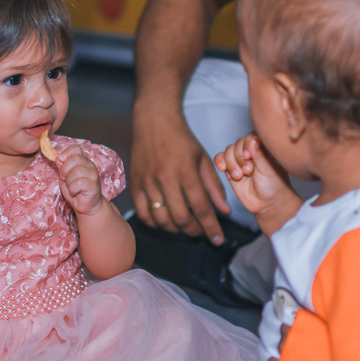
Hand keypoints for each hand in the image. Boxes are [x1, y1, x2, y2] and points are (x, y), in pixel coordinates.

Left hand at [55, 143, 105, 216]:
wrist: (87, 205)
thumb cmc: (76, 190)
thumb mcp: (65, 177)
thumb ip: (62, 167)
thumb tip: (58, 158)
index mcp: (82, 160)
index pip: (76, 148)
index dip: (66, 153)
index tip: (61, 162)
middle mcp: (89, 165)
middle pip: (75, 159)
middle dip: (65, 169)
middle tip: (64, 178)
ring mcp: (93, 175)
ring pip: (76, 172)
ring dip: (69, 181)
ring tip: (71, 186)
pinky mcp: (94, 185)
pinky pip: (78, 183)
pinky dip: (72, 189)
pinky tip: (75, 192)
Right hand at [130, 113, 230, 242]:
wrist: (154, 120)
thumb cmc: (182, 139)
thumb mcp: (203, 159)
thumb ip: (214, 187)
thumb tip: (225, 211)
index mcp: (186, 171)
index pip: (201, 208)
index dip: (211, 228)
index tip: (219, 240)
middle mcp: (165, 179)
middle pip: (181, 218)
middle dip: (195, 231)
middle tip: (202, 232)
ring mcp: (147, 182)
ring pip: (161, 220)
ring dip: (176, 230)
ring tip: (185, 227)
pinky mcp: (134, 184)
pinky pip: (143, 214)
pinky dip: (155, 224)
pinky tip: (165, 222)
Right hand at [214, 134, 297, 222]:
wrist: (267, 204)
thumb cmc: (274, 186)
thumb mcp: (269, 170)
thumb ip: (260, 154)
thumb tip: (252, 139)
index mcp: (263, 147)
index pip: (250, 136)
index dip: (246, 144)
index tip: (249, 156)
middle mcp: (251, 152)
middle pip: (237, 143)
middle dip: (239, 157)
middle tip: (248, 171)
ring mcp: (240, 160)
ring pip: (228, 151)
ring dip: (231, 163)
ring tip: (239, 176)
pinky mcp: (230, 169)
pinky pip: (220, 159)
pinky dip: (220, 162)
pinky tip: (223, 168)